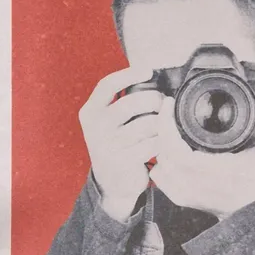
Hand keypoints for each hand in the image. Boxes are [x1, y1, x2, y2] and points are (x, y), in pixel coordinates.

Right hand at [79, 67, 161, 222]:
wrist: (112, 183)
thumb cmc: (117, 144)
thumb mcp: (109, 122)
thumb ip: (122, 101)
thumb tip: (153, 78)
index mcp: (90, 112)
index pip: (107, 85)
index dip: (129, 75)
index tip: (148, 71)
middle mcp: (95, 127)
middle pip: (132, 103)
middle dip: (155, 100)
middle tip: (164, 103)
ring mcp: (107, 145)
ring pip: (146, 124)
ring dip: (161, 123)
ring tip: (164, 125)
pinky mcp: (123, 161)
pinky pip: (152, 143)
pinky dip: (162, 141)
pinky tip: (162, 142)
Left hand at [150, 98, 254, 220]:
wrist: (248, 210)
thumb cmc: (254, 182)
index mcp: (209, 169)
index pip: (174, 146)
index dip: (166, 124)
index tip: (168, 106)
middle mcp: (192, 182)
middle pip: (163, 151)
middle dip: (162, 129)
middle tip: (168, 113)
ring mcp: (183, 192)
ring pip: (159, 162)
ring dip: (161, 145)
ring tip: (170, 130)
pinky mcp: (179, 198)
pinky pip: (159, 176)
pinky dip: (161, 162)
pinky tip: (169, 152)